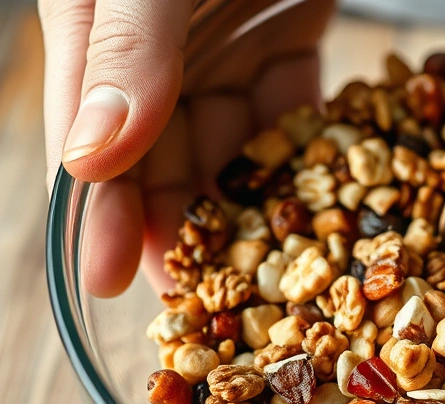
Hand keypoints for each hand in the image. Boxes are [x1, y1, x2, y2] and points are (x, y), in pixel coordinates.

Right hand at [40, 0, 333, 296]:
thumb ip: (127, 51)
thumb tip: (94, 156)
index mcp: (93, 29)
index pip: (90, 137)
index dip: (101, 212)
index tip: (108, 277)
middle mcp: (153, 50)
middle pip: (159, 158)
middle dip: (178, 228)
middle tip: (198, 298)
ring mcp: (224, 48)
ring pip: (229, 145)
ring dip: (245, 206)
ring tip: (264, 272)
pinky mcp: (286, 42)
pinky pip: (292, 113)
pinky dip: (304, 158)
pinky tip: (318, 210)